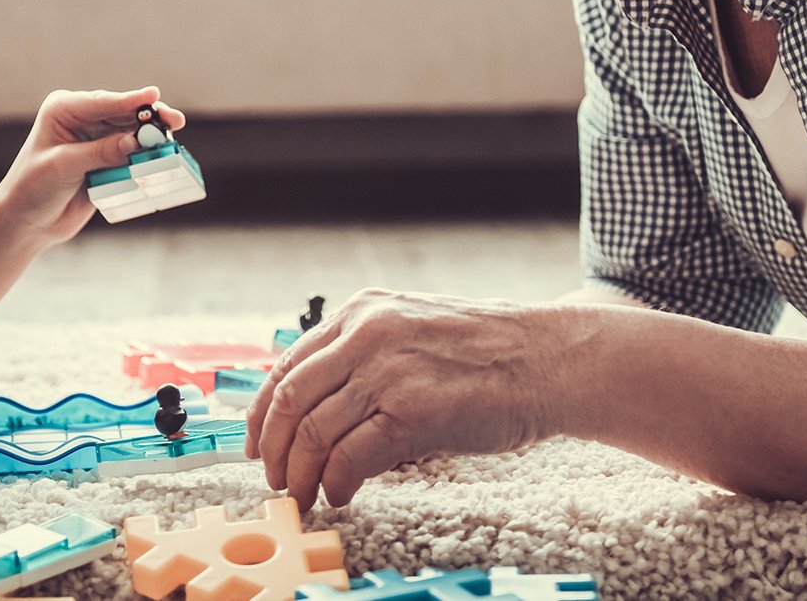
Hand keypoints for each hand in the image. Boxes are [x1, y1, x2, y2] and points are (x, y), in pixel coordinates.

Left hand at [0, 86, 186, 246]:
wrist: (27, 223)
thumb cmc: (33, 188)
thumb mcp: (64, 166)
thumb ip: (101, 153)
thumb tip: (137, 142)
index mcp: (65, 109)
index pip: (103, 102)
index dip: (130, 100)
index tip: (153, 95)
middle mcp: (83, 119)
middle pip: (124, 113)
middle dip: (149, 118)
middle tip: (175, 121)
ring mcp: (97, 140)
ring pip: (133, 133)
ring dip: (152, 138)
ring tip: (172, 142)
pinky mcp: (108, 161)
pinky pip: (133, 154)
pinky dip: (147, 156)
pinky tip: (163, 158)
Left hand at [245, 289, 575, 509]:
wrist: (549, 359)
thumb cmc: (489, 352)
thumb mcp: (413, 330)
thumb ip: (365, 356)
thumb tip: (315, 412)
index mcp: (362, 311)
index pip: (287, 365)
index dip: (261, 414)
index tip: (257, 445)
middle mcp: (366, 333)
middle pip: (288, 400)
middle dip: (273, 451)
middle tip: (276, 481)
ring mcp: (387, 369)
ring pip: (312, 432)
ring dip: (301, 475)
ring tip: (307, 496)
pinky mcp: (412, 409)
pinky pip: (350, 457)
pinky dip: (336, 483)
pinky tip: (343, 494)